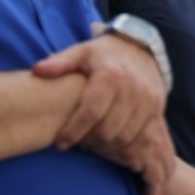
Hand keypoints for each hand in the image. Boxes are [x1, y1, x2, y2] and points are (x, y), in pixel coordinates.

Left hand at [34, 34, 172, 194]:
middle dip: (88, 142)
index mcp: (111, 75)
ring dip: (105, 146)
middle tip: (75, 143)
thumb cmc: (104, 54)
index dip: (73, 131)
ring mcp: (147, 100)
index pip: (91, 111)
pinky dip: (123, 146)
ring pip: (124, 138)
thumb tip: (37, 71)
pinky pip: (140, 137)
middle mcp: (133, 89)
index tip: (60, 143)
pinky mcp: (156, 109)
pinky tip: (108, 143)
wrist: (141, 47)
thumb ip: (59, 62)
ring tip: (90, 143)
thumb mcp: (80, 52)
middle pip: (107, 130)